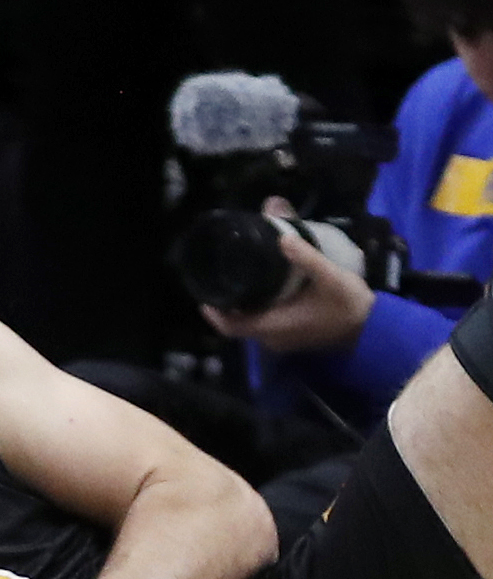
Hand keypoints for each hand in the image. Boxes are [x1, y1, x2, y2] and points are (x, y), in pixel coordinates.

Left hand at [200, 197, 374, 353]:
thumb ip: (306, 257)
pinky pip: (264, 324)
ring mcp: (281, 340)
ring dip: (243, 306)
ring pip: (251, 324)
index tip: (204, 292)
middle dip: (227, 304)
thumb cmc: (349, 305)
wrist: (374, 329)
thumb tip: (283, 237)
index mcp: (273, 326)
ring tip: (238, 278)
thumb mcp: (330, 277)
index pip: (231, 326)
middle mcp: (272, 338)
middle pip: (237, 324)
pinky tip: (261, 289)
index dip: (214, 312)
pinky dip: (258, 310)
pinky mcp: (291, 336)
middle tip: (222, 276)